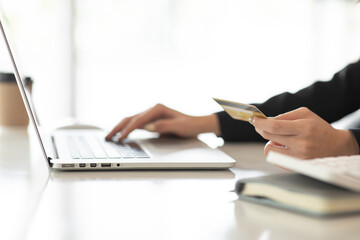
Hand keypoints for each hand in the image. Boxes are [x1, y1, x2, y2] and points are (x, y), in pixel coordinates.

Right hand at [106, 104, 220, 140]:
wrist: (197, 125)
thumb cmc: (190, 125)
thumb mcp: (179, 127)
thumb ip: (164, 126)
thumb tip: (148, 127)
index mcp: (158, 109)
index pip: (138, 120)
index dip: (128, 129)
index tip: (121, 138)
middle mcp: (153, 110)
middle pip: (131, 118)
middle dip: (118, 127)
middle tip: (108, 137)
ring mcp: (151, 115)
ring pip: (131, 121)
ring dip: (120, 128)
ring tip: (109, 137)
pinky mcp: (151, 121)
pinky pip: (136, 125)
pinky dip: (127, 130)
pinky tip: (121, 135)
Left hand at [252, 107, 358, 158]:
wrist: (337, 147)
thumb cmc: (319, 128)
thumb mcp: (306, 114)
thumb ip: (285, 115)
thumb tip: (267, 120)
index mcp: (304, 128)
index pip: (275, 126)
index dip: (260, 123)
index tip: (253, 119)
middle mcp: (301, 144)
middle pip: (269, 136)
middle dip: (261, 129)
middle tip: (260, 125)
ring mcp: (298, 157)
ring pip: (269, 149)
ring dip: (269, 142)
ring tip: (278, 138)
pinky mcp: (296, 167)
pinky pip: (275, 159)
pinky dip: (275, 151)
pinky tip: (282, 147)